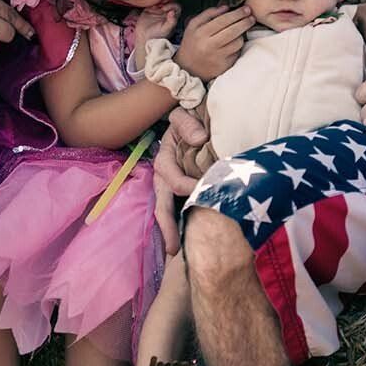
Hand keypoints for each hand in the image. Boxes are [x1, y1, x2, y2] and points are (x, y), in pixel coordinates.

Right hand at [133, 2, 179, 45]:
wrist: (144, 38)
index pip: (176, 6)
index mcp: (172, 17)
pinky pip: (152, 1)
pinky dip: (152, 1)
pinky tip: (150, 5)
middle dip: (166, 0)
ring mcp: (158, 10)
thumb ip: (171, 22)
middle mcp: (166, 12)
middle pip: (170, 0)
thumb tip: (173, 12)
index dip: (172, 5)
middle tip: (160, 4)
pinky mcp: (149, 9)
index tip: (164, 8)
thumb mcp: (165, 30)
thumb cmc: (157, 36)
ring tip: (155, 4)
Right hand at [154, 108, 208, 249]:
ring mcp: (171, 183)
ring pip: (168, 209)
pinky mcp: (180, 188)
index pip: (171, 178)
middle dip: (167, 226)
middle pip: (162, 203)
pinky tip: (186, 240)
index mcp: (165, 158)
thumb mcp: (184, 114)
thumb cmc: (189, 115)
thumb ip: (188, 125)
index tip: (202, 191)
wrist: (192, 114)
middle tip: (173, 249)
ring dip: (171, 230)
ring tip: (176, 251)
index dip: (185, 186)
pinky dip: (181, 223)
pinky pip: (178, 208)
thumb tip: (200, 139)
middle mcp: (165, 175)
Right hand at [174, 6, 252, 81]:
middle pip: (233, 31)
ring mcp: (217, 57)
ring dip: (242, 35)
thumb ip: (208, 14)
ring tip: (240, 32)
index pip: (223, 20)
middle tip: (251, 16)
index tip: (246, 9)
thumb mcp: (194, 26)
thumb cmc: (192, 43)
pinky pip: (237, 53)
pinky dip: (237, 47)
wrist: (188, 68)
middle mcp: (209, 46)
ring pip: (238, 42)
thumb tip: (226, 7)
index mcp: (200, 33)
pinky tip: (234, 43)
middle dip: (245, 22)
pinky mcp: (224, 66)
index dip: (237, 14)